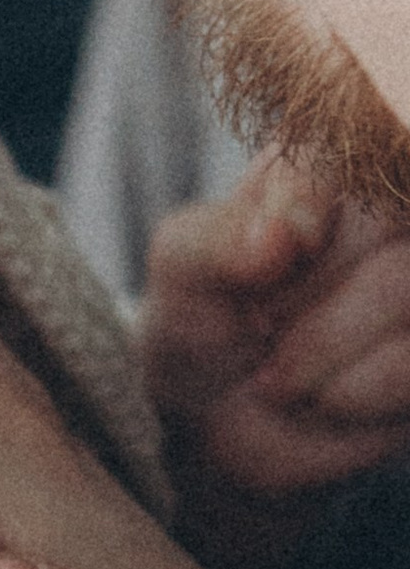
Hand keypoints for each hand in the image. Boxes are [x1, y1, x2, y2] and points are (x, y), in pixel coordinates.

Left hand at [144, 155, 409, 568]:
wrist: (221, 427)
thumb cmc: (204, 323)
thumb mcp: (182, 271)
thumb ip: (217, 238)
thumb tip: (283, 235)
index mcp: (337, 165)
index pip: (353, 142)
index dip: (310, 198)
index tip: (267, 254)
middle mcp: (395, 217)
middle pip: (387, 218)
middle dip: (304, 290)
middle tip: (256, 323)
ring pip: (405, 286)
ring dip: (323, 344)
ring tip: (275, 373)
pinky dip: (356, 389)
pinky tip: (323, 399)